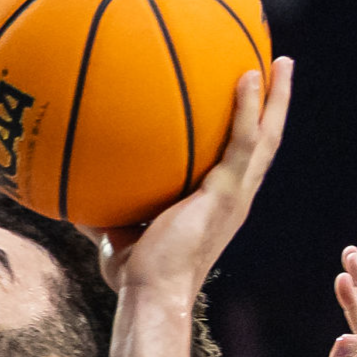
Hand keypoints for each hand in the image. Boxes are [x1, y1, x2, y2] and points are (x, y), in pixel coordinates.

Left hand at [82, 57, 294, 297]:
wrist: (151, 294)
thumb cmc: (136, 277)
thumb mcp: (117, 235)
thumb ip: (105, 211)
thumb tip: (74, 193)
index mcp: (218, 205)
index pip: (240, 160)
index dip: (247, 130)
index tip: (247, 102)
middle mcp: (235, 198)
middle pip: (264, 141)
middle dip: (274, 105)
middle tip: (279, 69)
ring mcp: (236, 196)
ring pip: (267, 137)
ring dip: (276, 98)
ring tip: (281, 62)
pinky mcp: (228, 193)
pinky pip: (244, 142)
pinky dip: (248, 109)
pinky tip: (246, 76)